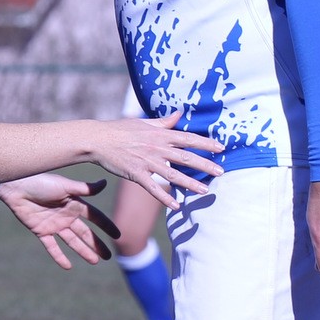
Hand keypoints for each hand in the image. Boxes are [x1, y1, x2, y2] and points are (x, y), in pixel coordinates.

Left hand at [0, 174, 118, 268]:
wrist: (17, 187)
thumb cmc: (41, 182)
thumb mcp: (65, 185)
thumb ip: (85, 189)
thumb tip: (105, 183)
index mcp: (74, 204)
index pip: (95, 217)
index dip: (106, 226)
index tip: (117, 236)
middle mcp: (66, 215)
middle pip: (85, 233)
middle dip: (96, 244)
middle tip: (107, 256)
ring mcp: (54, 224)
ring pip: (72, 241)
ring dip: (83, 251)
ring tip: (94, 261)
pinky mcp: (40, 231)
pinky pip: (51, 246)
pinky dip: (59, 256)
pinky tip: (67, 266)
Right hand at [91, 112, 223, 207]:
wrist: (97, 140)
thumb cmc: (119, 129)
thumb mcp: (143, 122)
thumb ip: (163, 121)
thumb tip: (179, 114)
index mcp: (160, 134)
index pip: (188, 138)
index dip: (206, 143)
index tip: (222, 148)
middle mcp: (157, 147)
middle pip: (186, 157)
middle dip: (205, 165)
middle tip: (221, 172)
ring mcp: (147, 162)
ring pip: (173, 174)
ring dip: (190, 184)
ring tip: (205, 191)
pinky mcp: (136, 174)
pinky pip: (153, 188)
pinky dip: (164, 198)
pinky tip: (176, 206)